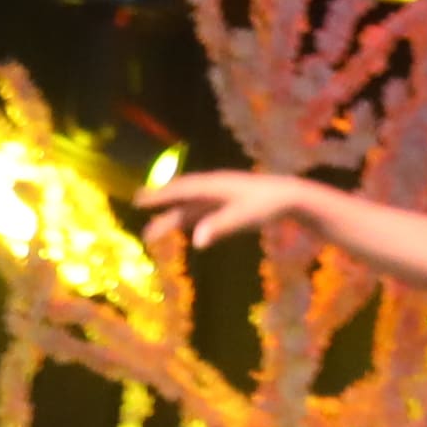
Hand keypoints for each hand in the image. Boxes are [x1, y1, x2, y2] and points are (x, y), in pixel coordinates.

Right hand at [145, 165, 330, 251]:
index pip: (181, 190)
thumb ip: (219, 227)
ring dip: (171, 217)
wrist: (289, 196)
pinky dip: (187, 218)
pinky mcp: (226, 204)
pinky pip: (200, 210)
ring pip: (189, 206)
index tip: (139, 200)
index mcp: (213, 186)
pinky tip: (181, 228)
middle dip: (160, 201)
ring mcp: (218, 196)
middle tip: (137, 205)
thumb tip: (196, 240)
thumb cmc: (265, 205)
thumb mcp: (243, 217)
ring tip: (151, 233)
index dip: (159, 195)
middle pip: (180, 196)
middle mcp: (212, 188)